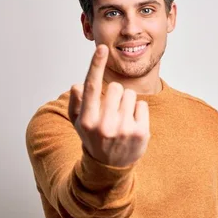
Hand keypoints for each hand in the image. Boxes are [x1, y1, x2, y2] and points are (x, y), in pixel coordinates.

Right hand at [67, 44, 149, 166]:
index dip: (96, 65)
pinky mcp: (140, 133)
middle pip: (115, 87)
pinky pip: (142, 105)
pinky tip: (132, 126)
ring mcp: (123, 129)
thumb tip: (77, 85)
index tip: (102, 48)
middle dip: (115, 95)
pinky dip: (138, 113)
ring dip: (127, 103)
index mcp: (87, 120)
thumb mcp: (79, 124)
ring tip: (122, 119)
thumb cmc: (94, 140)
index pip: (91, 86)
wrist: (110, 169)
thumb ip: (76, 103)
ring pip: (130, 94)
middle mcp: (104, 125)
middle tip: (112, 112)